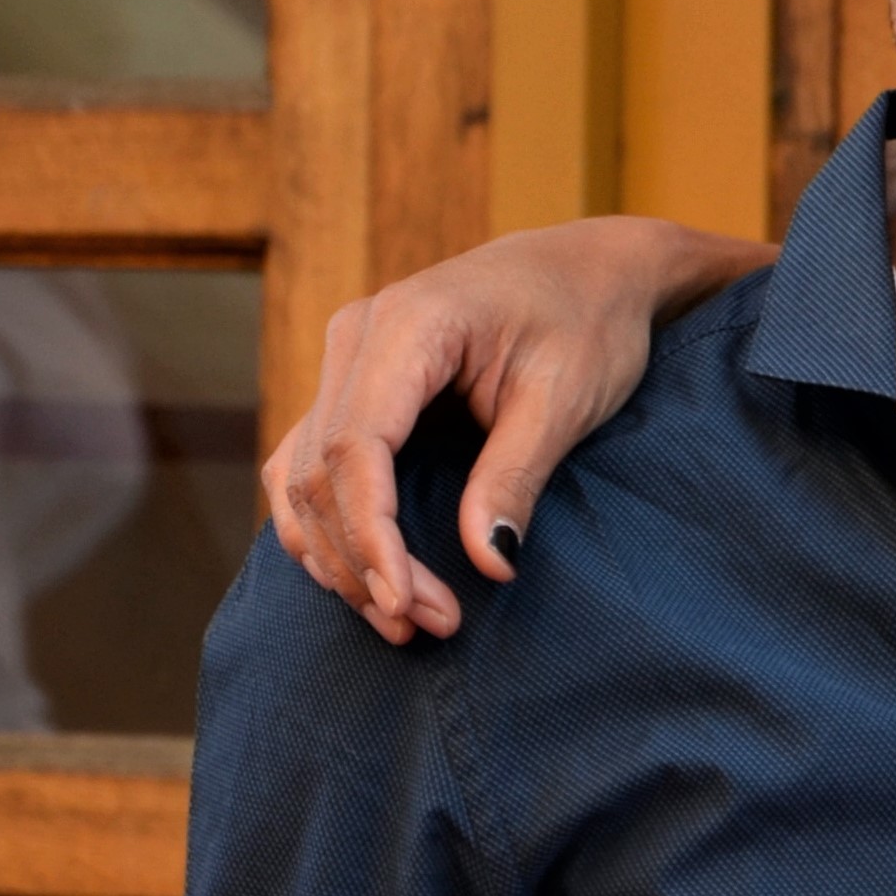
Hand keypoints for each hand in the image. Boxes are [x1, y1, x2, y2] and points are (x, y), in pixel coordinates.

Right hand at [266, 219, 771, 640]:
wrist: (593, 268)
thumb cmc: (589, 320)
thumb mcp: (567, 398)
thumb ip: (517, 476)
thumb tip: (488, 563)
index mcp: (405, 326)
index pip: (356, 448)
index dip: (372, 537)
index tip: (406, 604)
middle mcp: (356, 338)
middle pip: (321, 471)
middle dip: (363, 561)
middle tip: (422, 627)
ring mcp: (348, 359)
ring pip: (302, 475)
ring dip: (340, 554)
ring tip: (400, 620)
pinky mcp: (357, 385)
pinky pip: (316, 463)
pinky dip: (333, 525)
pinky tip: (369, 578)